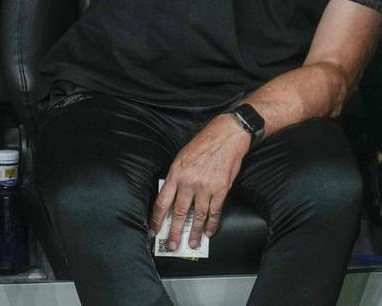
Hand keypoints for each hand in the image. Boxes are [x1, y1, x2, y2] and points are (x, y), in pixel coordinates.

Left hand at [148, 114, 249, 250]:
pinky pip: (214, 211)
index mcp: (176, 174)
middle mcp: (188, 182)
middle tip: (172, 245)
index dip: (156, 219)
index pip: (162, 202)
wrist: (227, 136)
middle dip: (174, 231)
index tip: (154, 230)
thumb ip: (176, 177)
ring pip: (197, 215)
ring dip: (194, 232)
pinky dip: (212, 223)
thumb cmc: (204, 144)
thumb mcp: (182, 157)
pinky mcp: (221, 189)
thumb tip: (172, 196)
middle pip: (178, 212)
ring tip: (192, 243)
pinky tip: (209, 232)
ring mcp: (205, 187)